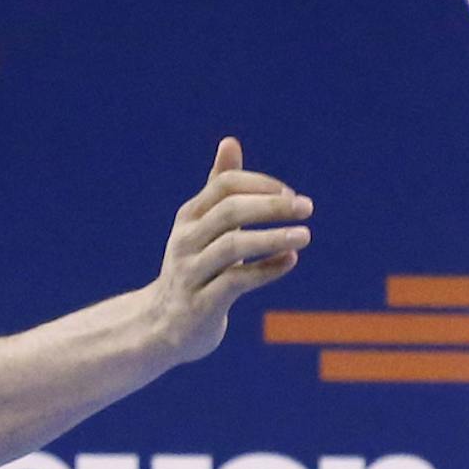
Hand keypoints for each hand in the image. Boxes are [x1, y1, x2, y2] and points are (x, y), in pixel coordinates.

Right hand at [148, 138, 310, 364]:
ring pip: (233, 246)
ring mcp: (191, 273)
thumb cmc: (195, 267)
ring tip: (305, 235)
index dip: (260, 184)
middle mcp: (185, 240)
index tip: (290, 193)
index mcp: (189, 216)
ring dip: (273, 237)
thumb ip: (220, 187)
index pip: (225, 184)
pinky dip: (267, 269)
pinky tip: (290, 261)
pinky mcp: (201, 306)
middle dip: (271, 205)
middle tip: (306, 206)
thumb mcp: (204, 226)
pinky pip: (236, 282)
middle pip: (229, 210)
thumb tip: (230, 140)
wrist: (162, 327)